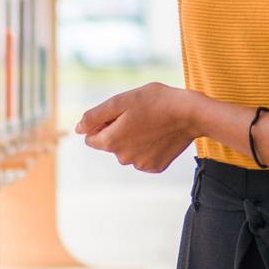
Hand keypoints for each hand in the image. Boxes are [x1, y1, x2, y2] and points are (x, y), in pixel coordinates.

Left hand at [76, 83, 200, 173]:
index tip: (119, 114)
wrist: (190, 113)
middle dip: (118, 131)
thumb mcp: (120, 101)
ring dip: (132, 139)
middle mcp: (123, 158)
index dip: (102, 124)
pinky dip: (147, 147)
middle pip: (110, 144)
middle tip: (138, 116)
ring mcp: (140, 165)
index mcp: (111, 142)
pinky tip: (159, 135)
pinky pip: (142, 157)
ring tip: (150, 124)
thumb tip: (78, 129)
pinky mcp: (155, 167)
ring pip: (126, 151)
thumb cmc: (154, 101)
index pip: (90, 138)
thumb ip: (94, 116)